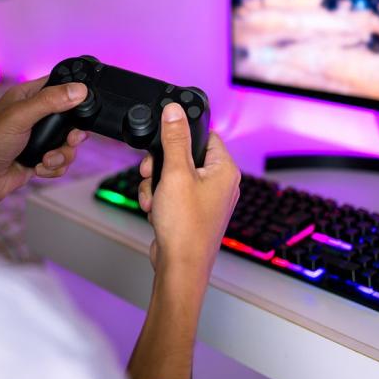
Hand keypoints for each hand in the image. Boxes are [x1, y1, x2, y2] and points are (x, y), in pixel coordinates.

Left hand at [0, 76, 88, 235]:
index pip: (60, 86)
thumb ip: (49, 101)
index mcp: (27, 97)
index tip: (81, 107)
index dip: (74, 94)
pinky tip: (38, 168)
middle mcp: (35, 115)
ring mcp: (38, 138)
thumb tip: (78, 89)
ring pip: (69, 142)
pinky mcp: (40, 157)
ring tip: (46, 160)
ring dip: (62, 154)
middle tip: (69, 140)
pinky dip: (54, 167)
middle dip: (73, 134)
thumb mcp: (19, 117)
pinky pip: (62, 161)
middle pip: (71, 118)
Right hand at [127, 104, 239, 378]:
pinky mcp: (192, 213)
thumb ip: (174, 139)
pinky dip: (160, 200)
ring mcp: (206, 200)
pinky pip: (172, 194)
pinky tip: (156, 211)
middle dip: (162, 165)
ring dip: (157, 185)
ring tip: (155, 199)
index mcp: (225, 170)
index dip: (182, 135)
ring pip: (174, 176)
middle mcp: (220, 184)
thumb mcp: (175, 173)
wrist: (180, 267)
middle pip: (184, 155)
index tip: (165, 140)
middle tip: (153, 174)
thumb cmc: (185, 227)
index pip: (206, 135)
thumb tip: (175, 111)